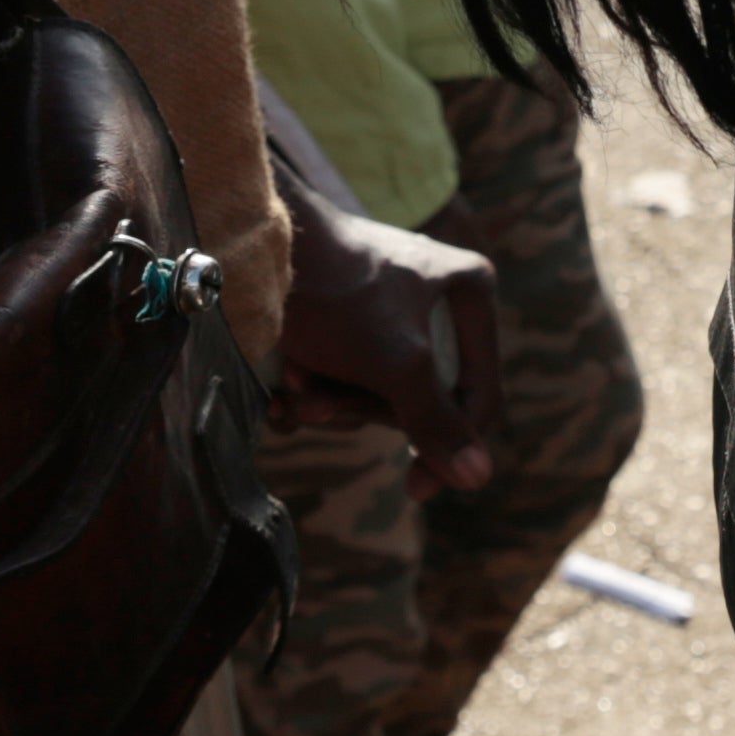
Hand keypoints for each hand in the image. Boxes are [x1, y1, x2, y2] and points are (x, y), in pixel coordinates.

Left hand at [273, 153, 499, 486]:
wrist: (255, 247)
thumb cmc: (337, 294)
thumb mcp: (398, 364)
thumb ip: (437, 423)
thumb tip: (480, 480)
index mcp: (471, 293)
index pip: (480, 393)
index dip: (453, 445)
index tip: (417, 488)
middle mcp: (436, 298)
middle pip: (420, 397)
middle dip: (362, 407)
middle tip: (320, 404)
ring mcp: (389, 309)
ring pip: (376, 391)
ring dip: (331, 399)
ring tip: (297, 382)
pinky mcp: (346, 318)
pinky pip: (346, 375)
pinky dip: (315, 388)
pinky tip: (285, 383)